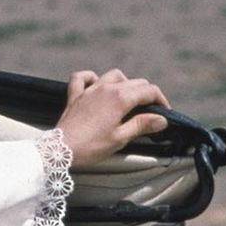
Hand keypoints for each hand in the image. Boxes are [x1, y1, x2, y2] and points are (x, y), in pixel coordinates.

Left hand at [55, 68, 169, 166]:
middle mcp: (105, 88)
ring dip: (125, 84)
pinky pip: (83, 77)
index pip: (149, 91)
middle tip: (151, 111)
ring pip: (113, 75)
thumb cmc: (92, 146)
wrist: (60, 149)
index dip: (161, 101)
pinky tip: (96, 85)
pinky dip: (91, 78)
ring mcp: (89, 89)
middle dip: (147, 94)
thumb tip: (162, 119)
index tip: (165, 114)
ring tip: (129, 99)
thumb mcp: (121, 138)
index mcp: (120, 98)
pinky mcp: (75, 95)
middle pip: (135, 82)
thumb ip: (142, 125)